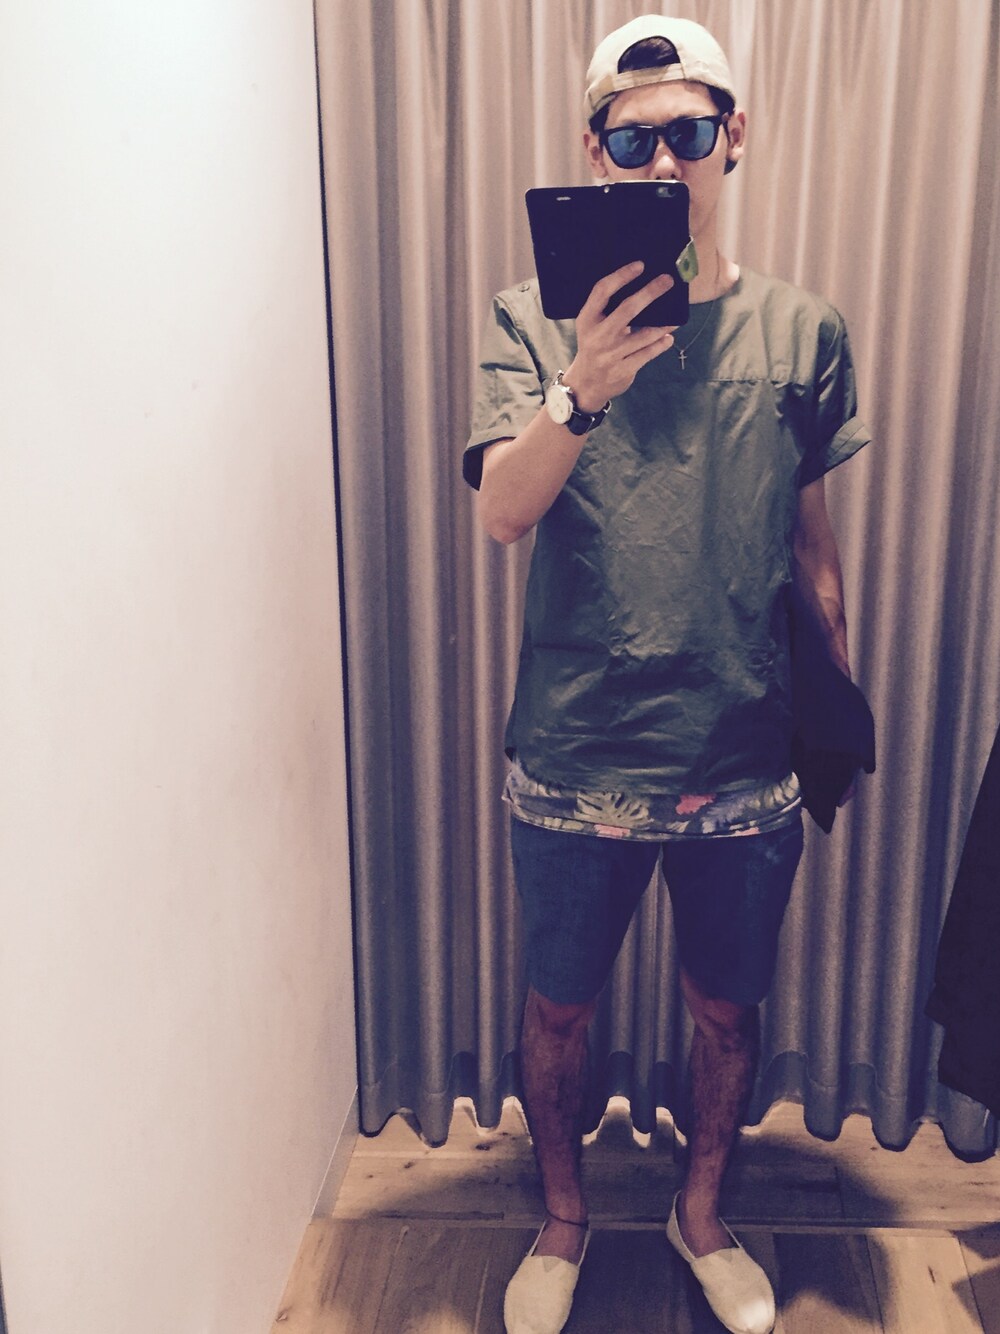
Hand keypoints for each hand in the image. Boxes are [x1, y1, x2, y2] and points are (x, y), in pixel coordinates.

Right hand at [564, 262, 675, 411]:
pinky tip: (668, 337)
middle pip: (627, 309)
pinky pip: (648, 354)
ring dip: (663, 324)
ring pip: (644, 335)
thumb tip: (642, 286)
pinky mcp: (623, 370)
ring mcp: (611, 355)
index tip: (640, 265)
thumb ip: (607, 309)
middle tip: (667, 280)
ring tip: (675, 317)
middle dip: (650, 292)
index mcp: (587, 319)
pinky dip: (661, 345)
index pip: (602, 291)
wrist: (586, 384)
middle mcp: (598, 336)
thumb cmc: (594, 345)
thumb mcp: (591, 326)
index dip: (621, 276)